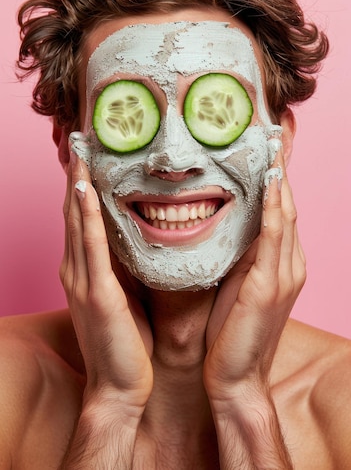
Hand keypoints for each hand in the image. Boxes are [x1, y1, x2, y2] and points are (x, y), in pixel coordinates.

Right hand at [60, 147, 152, 422]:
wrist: (120, 388)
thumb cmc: (127, 343)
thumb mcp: (126, 294)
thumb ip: (126, 265)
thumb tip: (143, 235)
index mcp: (87, 269)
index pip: (83, 217)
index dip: (84, 183)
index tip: (91, 153)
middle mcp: (78, 269)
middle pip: (74, 211)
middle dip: (76, 174)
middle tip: (81, 138)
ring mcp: (82, 280)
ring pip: (77, 221)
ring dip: (76, 183)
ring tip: (80, 150)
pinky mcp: (95, 293)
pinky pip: (89, 246)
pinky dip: (84, 215)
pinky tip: (83, 189)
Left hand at [203, 143, 305, 403]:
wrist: (235, 378)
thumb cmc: (230, 332)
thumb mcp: (236, 285)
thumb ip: (238, 255)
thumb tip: (223, 224)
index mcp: (282, 264)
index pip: (280, 211)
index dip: (276, 178)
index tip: (267, 147)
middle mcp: (290, 264)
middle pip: (287, 205)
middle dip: (281, 168)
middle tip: (273, 132)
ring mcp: (283, 274)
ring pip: (284, 215)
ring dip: (278, 180)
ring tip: (272, 146)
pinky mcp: (268, 286)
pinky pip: (272, 238)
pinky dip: (272, 209)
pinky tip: (269, 185)